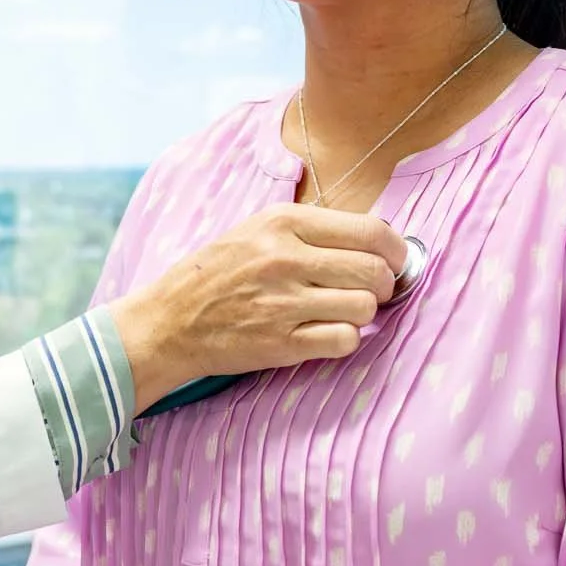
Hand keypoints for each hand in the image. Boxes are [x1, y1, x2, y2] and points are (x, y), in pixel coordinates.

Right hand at [109, 206, 407, 408]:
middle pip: (374, 270)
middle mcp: (284, 258)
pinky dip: (346, 339)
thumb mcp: (258, 231)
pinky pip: (345, 340)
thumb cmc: (218, 274)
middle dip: (385, 284)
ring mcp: (282, 303)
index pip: (370, 230)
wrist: (169, 320)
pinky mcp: (281, 343)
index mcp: (282, 222)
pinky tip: (329, 333)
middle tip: (372, 291)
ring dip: (364, 313)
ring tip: (344, 312)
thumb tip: (375, 238)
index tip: (394, 260)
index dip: (396, 249)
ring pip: (364, 306)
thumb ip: (311, 230)